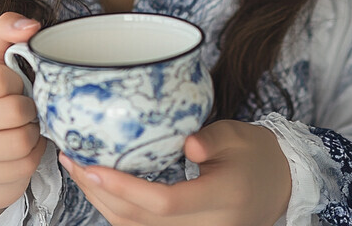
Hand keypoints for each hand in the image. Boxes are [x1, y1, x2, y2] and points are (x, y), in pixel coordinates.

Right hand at [0, 12, 45, 219]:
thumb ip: (7, 30)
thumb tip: (31, 26)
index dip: (17, 80)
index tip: (15, 83)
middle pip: (12, 113)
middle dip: (29, 108)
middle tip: (25, 107)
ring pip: (20, 143)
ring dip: (33, 133)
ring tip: (24, 125)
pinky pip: (21, 170)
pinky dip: (32, 157)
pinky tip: (22, 147)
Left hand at [58, 120, 291, 225]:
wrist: (280, 185)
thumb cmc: (256, 153)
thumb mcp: (238, 135)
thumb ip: (212, 138)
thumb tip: (187, 144)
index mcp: (221, 201)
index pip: (165, 203)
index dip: (125, 188)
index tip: (93, 166)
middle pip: (141, 221)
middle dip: (100, 193)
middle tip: (71, 159)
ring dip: (102, 203)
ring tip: (76, 169)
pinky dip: (116, 210)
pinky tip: (99, 185)